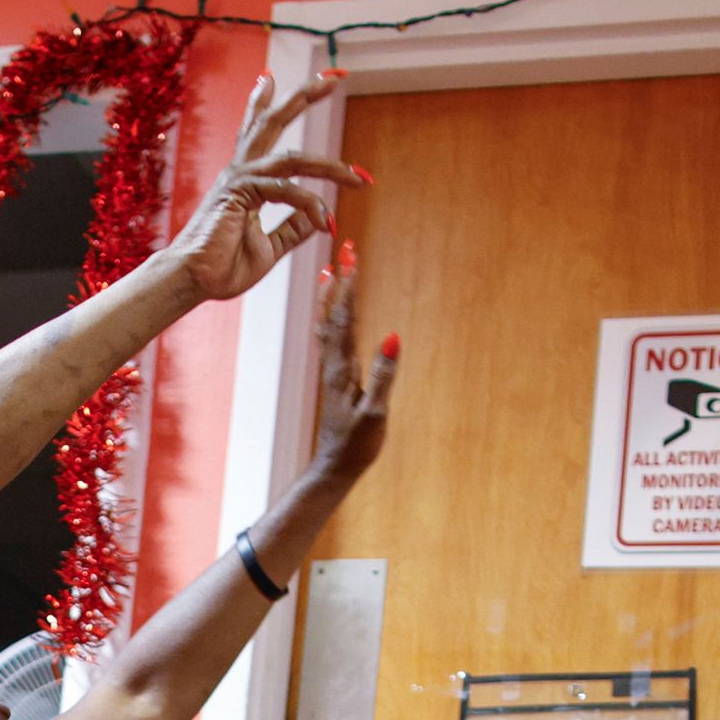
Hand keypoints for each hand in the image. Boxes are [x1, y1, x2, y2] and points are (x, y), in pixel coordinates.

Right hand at [159, 71, 360, 304]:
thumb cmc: (222, 266)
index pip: (258, 132)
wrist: (192, 280)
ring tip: (356, 176)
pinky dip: (309, 205)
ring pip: (292, 157)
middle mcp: (240, 171)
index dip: (266, 104)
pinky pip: (286, 190)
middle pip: (273, 121)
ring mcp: (239, 178)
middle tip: (332, 76)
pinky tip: (324, 222)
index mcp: (244, 179)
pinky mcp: (241, 192)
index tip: (272, 79)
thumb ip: (291, 230)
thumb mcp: (269, 247)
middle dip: (303, 96)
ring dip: (327, 164)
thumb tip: (317, 220)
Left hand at [305, 246, 399, 484]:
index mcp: (342, 368)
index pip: (346, 318)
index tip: (353, 257)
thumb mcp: (375, 412)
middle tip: (344, 251)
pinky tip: (327, 315)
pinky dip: (330, 320)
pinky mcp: (334, 381)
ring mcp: (332, 372)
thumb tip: (392, 336)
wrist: (334, 468)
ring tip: (331, 272)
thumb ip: (384, 374)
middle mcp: (333, 365)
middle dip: (341, 282)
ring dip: (332, 297)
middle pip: (335, 314)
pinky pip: (330, 341)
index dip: (350, 286)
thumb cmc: (357, 445)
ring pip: (329, 325)